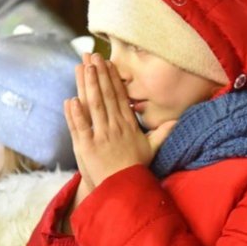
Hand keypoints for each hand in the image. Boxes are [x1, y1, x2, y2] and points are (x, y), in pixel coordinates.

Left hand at [64, 53, 175, 188]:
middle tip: (92, 55)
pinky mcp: (87, 147)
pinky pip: (80, 127)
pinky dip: (74, 113)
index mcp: (128, 125)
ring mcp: (100, 136)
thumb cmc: (136, 169)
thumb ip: (162, 132)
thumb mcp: (152, 149)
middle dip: (98, 74)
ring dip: (87, 86)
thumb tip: (176, 120)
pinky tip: (70, 99)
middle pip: (105, 95)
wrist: (125, 190)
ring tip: (82, 67)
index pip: (119, 96)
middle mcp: (114, 127)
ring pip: (92, 106)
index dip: (112, 78)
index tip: (106, 62)